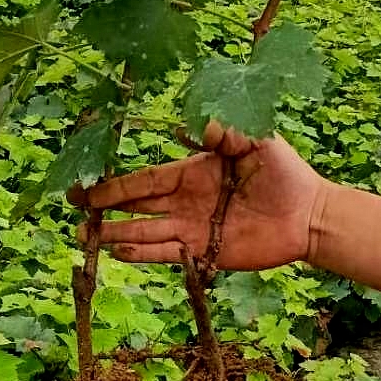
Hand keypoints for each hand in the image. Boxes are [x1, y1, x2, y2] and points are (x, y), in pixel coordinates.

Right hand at [72, 123, 329, 270]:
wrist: (308, 214)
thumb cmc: (284, 172)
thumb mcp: (256, 140)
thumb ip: (227, 132)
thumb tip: (198, 126)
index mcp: (191, 173)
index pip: (144, 180)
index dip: (115, 184)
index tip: (86, 185)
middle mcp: (185, 202)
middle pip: (136, 206)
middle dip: (102, 207)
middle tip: (71, 209)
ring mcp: (192, 229)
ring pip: (145, 231)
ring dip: (115, 234)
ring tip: (85, 238)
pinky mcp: (205, 253)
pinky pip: (169, 254)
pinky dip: (144, 253)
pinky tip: (120, 251)